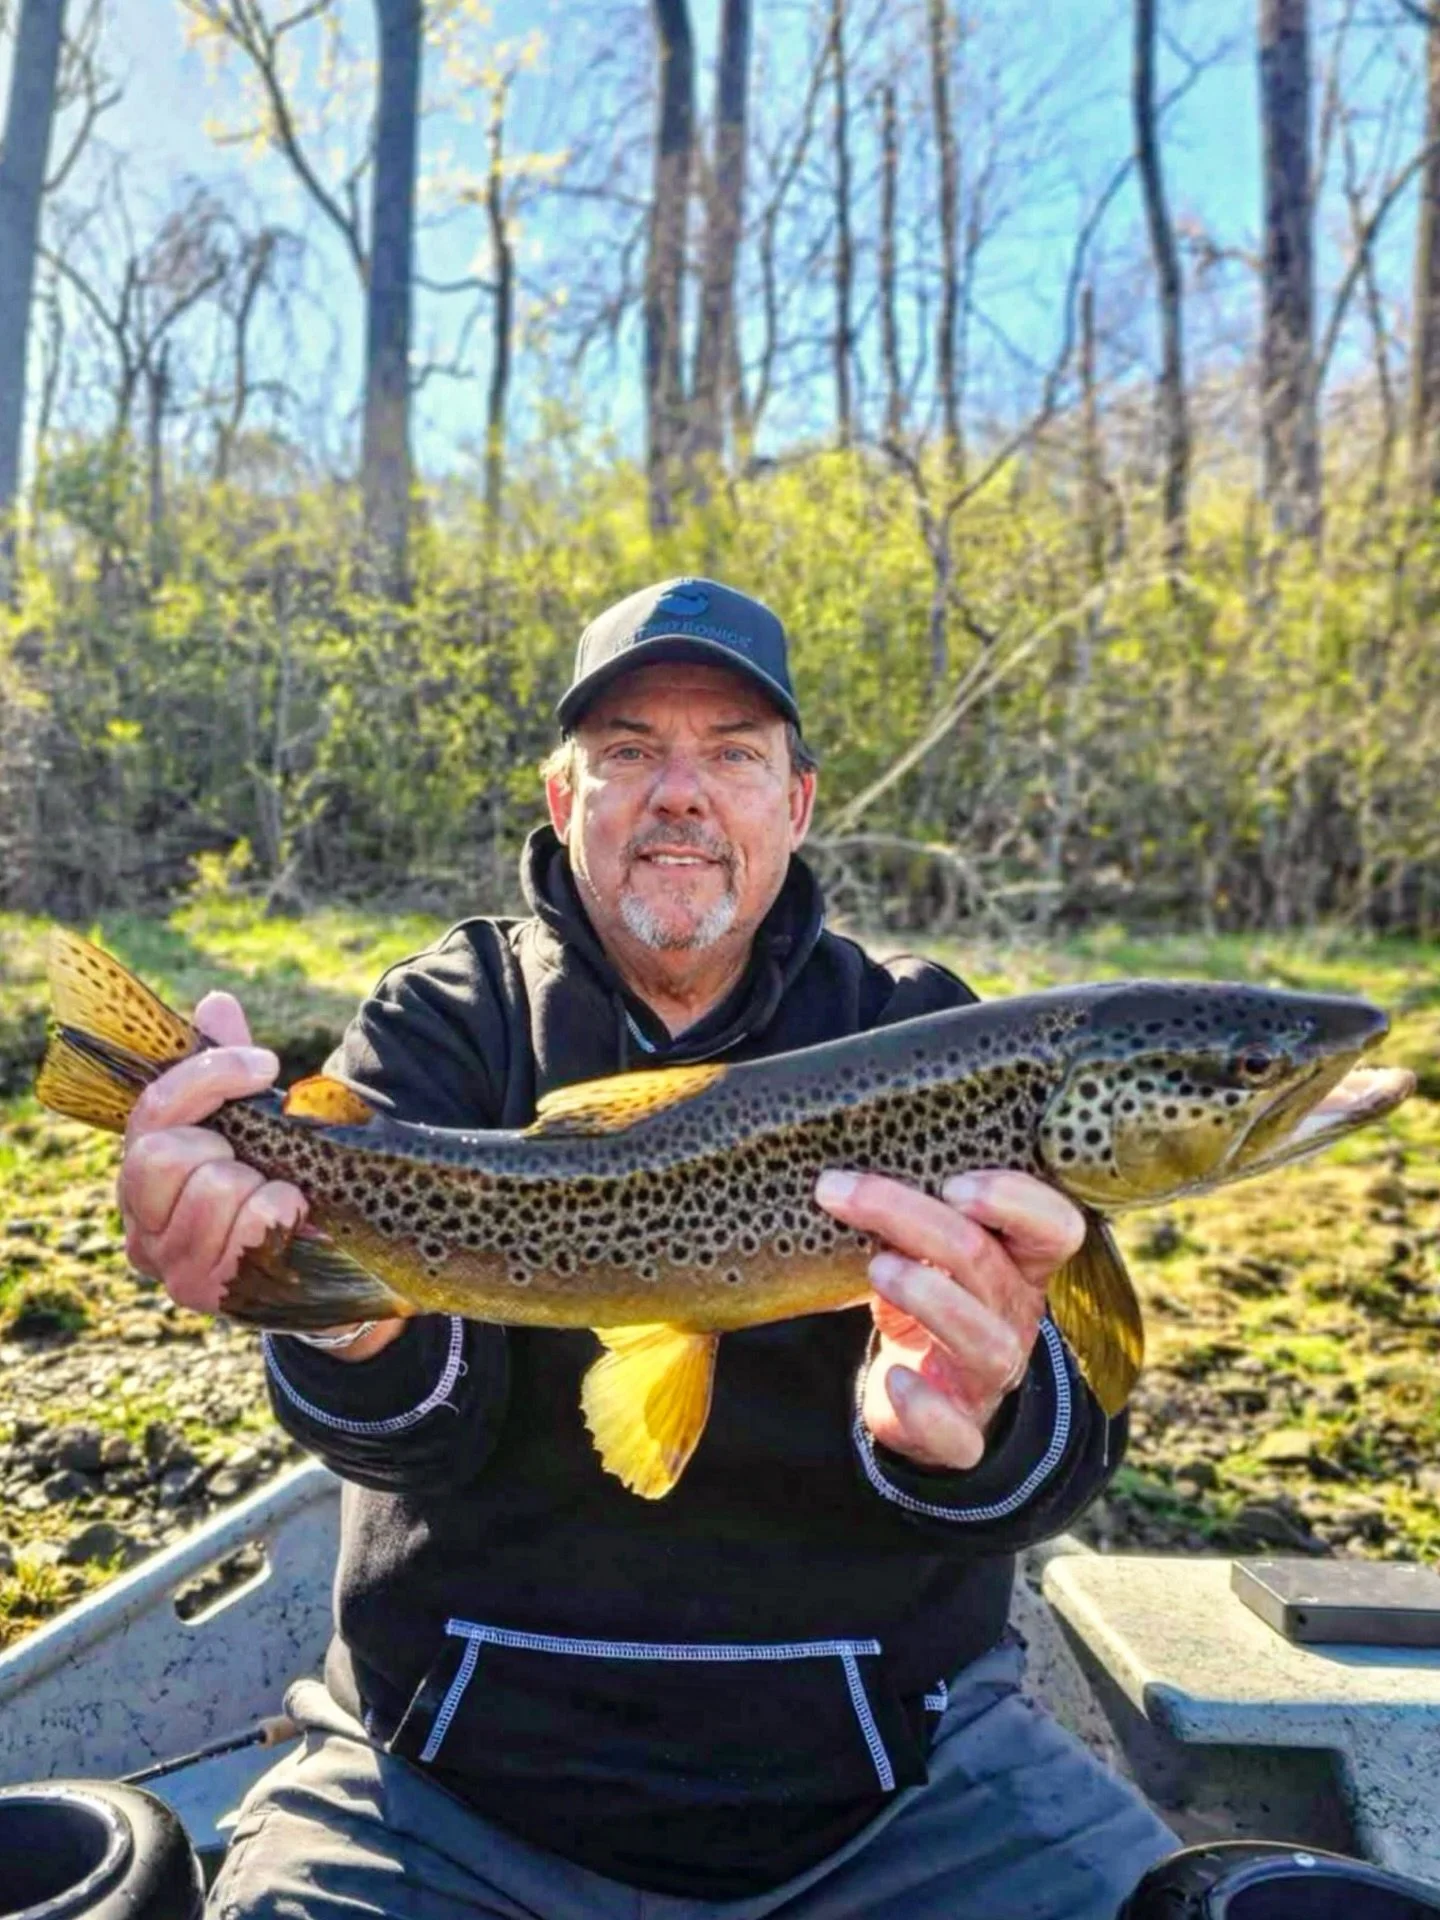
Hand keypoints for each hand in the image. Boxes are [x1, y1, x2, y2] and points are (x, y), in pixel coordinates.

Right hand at [118, 993, 404, 1359]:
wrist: (326, 1265)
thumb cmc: (278, 1184)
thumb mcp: (257, 1125)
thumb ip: (229, 1068)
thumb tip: (215, 1003)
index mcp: (142, 1177)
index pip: (151, 1112)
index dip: (207, 1077)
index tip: (265, 1064)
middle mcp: (142, 1229)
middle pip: (165, 1156)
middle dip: (230, 1148)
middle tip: (257, 1168)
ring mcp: (172, 1268)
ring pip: (215, 1189)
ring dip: (265, 1185)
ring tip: (278, 1201)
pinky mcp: (211, 1298)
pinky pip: (251, 1229)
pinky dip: (284, 1214)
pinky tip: (291, 1228)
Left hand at [814, 1167, 1085, 1471]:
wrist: (918, 1399)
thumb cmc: (925, 1303)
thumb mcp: (926, 1254)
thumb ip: (910, 1217)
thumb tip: (851, 1175)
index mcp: (1018, 1266)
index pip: (1054, 1228)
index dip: (1014, 1200)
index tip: (952, 1184)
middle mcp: (1012, 1317)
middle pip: (986, 1262)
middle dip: (915, 1220)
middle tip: (848, 1194)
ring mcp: (990, 1378)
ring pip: (984, 1339)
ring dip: (929, 1296)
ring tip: (878, 1268)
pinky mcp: (959, 1434)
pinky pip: (957, 1433)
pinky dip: (926, 1408)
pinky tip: (896, 1380)